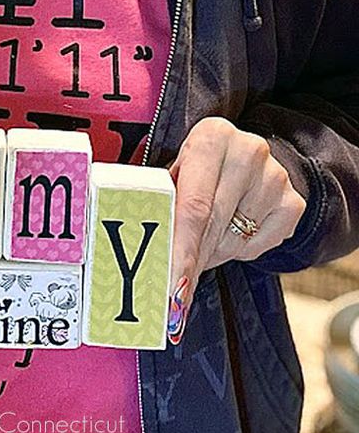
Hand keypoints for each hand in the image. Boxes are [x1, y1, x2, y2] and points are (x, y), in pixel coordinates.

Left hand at [167, 117, 305, 340]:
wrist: (244, 159)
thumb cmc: (197, 174)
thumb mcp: (175, 176)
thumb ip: (162, 205)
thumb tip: (139, 255)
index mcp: (211, 138)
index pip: (193, 206)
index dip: (181, 249)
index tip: (172, 285)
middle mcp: (248, 151)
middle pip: (213, 227)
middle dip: (190, 264)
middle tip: (173, 294)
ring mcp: (276, 177)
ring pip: (233, 241)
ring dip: (211, 254)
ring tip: (200, 241)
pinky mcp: (293, 202)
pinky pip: (258, 246)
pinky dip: (238, 250)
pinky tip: (229, 231)